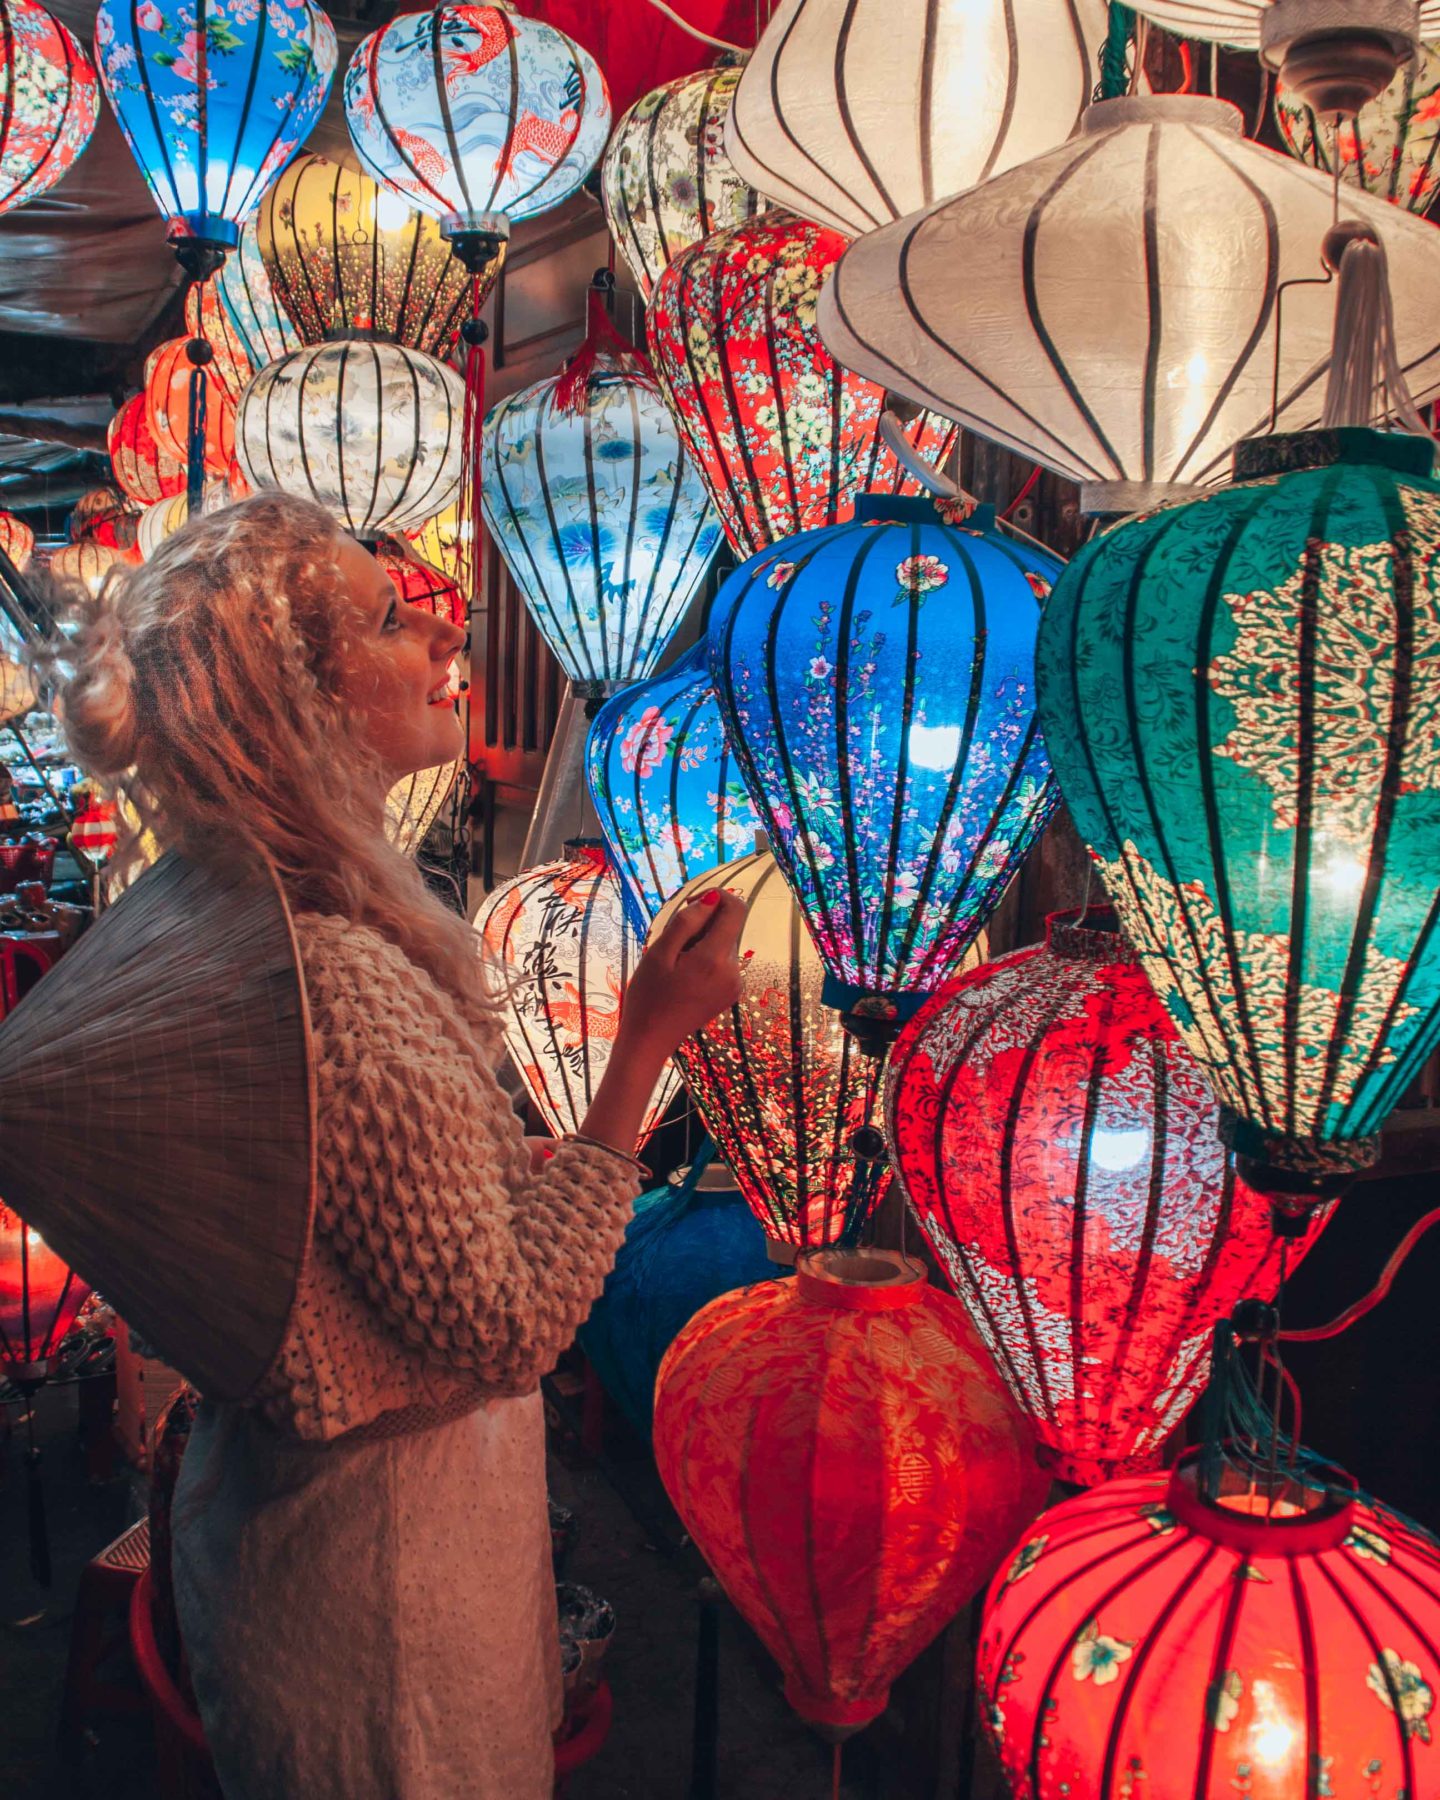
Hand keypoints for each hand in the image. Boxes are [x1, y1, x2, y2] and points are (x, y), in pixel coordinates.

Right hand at [619, 889, 745, 1058]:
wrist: (650, 1039)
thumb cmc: (648, 996)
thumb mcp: (659, 953)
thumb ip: (687, 921)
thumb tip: (713, 897)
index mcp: (715, 959)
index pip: (736, 909)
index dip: (716, 897)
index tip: (691, 905)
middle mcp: (733, 971)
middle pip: (729, 927)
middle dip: (703, 925)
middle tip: (673, 943)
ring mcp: (735, 984)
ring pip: (725, 943)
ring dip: (703, 942)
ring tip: (676, 963)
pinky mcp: (731, 992)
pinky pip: (723, 961)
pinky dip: (706, 958)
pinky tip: (685, 974)